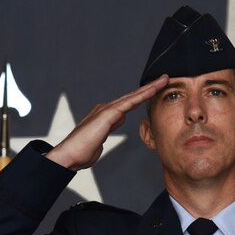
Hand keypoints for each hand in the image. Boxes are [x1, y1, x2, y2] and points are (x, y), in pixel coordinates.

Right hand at [46, 75, 167, 170]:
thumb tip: (121, 117)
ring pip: (132, 97)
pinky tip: (152, 90)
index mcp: (106, 114)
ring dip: (148, 88)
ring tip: (163, 80)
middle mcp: (106, 108)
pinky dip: (141, 96)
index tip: (157, 90)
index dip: (143, 96)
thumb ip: (111, 125)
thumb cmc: (82, 150)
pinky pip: (128, 103)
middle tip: (165, 79)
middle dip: (149, 88)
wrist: (69, 155)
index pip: (129, 103)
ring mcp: (106, 110)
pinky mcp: (107, 115)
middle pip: (133, 96)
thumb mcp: (102, 137)